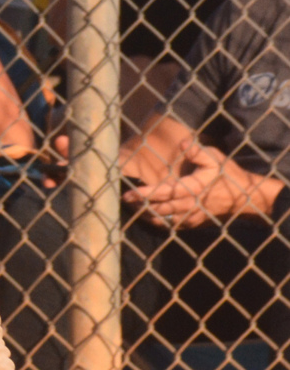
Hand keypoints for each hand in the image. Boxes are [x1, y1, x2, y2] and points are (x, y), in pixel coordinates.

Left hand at [124, 141, 276, 227]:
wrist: (245, 199)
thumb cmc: (228, 175)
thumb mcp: (216, 158)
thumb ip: (198, 151)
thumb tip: (183, 143)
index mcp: (194, 189)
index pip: (165, 193)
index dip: (146, 194)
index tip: (130, 193)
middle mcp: (190, 206)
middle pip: (159, 209)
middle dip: (140, 206)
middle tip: (124, 201)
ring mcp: (191, 217)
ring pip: (163, 220)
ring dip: (146, 215)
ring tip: (132, 209)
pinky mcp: (192, 223)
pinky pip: (171, 226)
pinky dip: (158, 222)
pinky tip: (148, 216)